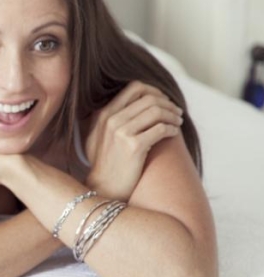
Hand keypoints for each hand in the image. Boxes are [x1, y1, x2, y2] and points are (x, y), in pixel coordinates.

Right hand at [85, 81, 183, 199]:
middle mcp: (111, 120)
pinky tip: (174, 134)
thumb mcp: (98, 136)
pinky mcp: (133, 147)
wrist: (103, 188)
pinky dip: (172, 129)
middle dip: (168, 104)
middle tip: (177, 112)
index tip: (164, 101)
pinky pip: (161, 129)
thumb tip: (135, 104)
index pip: (135, 88)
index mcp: (103, 114)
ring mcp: (121, 133)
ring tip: (178, 122)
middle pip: (150, 98)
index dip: (155, 91)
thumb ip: (109, 118)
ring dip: (173, 115)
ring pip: (157, 111)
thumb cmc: (105, 164)